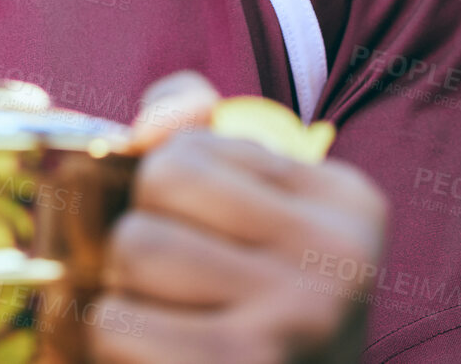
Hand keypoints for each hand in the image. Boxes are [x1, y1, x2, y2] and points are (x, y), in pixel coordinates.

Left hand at [90, 73, 387, 363]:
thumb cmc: (259, 316)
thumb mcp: (253, 212)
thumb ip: (199, 135)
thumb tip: (155, 121)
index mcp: (346, 201)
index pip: (185, 151)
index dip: (163, 199)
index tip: (207, 247)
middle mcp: (337, 257)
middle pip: (157, 191)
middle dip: (139, 240)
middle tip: (175, 294)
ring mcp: (298, 321)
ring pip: (132, 250)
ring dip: (124, 292)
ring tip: (168, 325)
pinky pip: (117, 325)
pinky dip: (114, 343)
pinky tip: (157, 357)